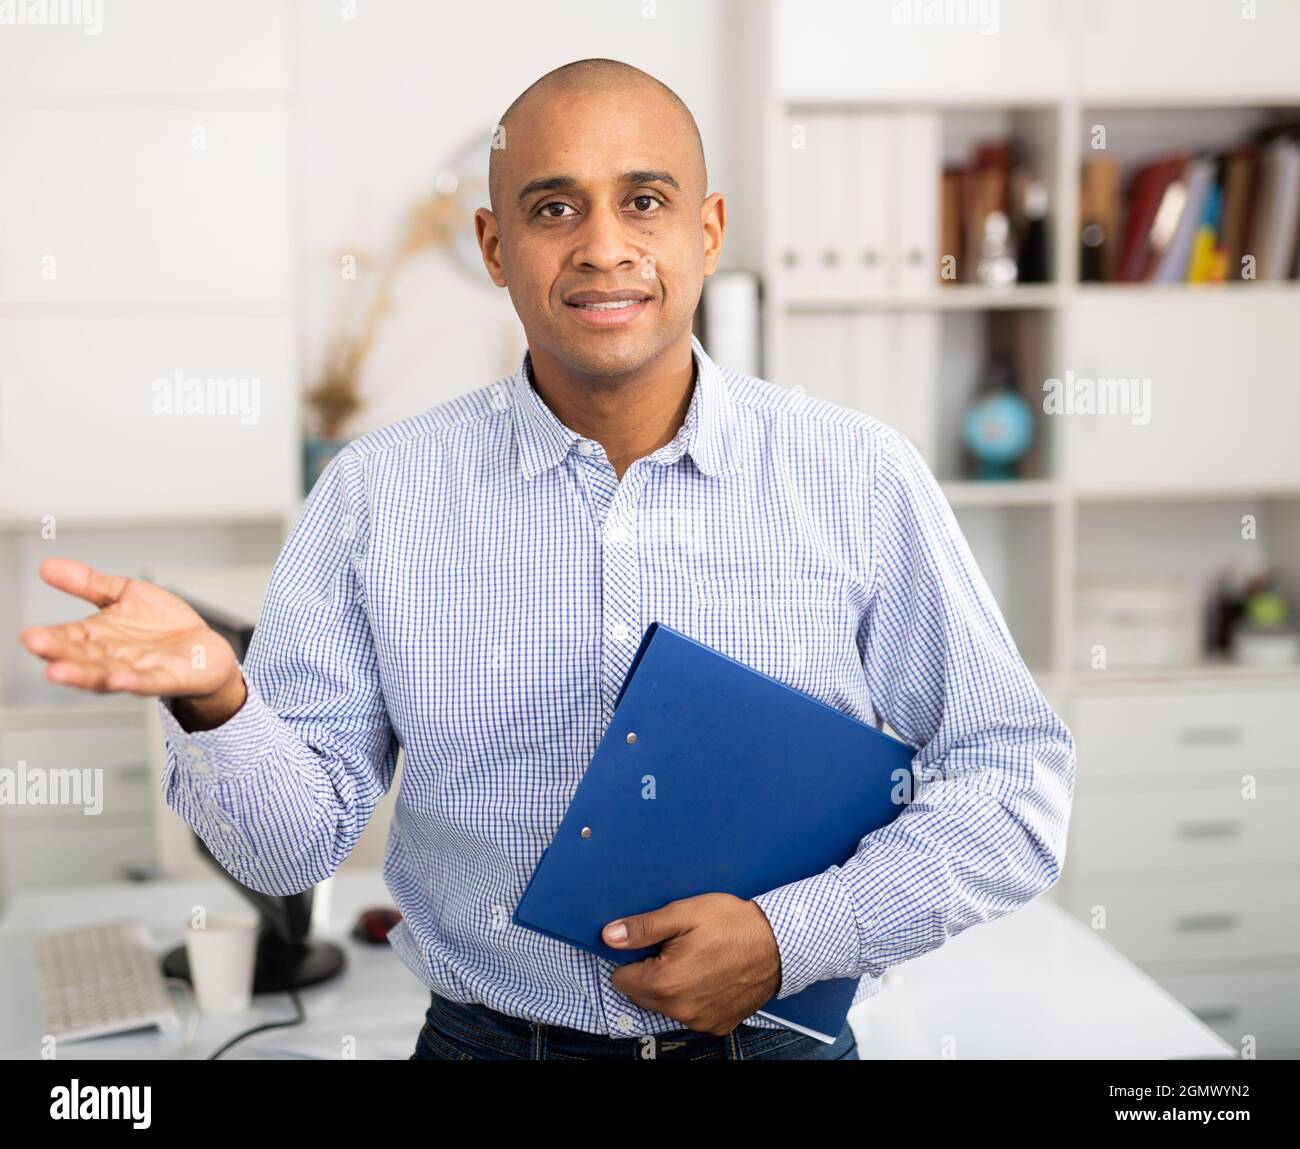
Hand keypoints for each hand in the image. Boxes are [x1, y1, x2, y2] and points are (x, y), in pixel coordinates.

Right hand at [17, 557, 244, 725]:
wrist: (204, 649)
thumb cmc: (162, 625)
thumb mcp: (125, 594)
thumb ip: (89, 583)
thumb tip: (48, 566)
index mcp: (97, 638)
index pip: (66, 638)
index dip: (48, 638)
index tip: (28, 635)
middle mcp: (111, 658)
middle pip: (79, 658)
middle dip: (57, 654)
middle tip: (35, 646)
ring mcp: (137, 671)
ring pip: (105, 675)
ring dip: (82, 674)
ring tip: (59, 671)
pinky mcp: (166, 679)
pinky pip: (147, 682)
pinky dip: (133, 682)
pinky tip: (119, 679)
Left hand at [602, 893, 781, 1035]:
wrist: (779, 943)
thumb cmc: (734, 925)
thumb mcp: (684, 914)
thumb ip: (643, 928)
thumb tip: (610, 935)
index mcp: (665, 982)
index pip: (621, 979)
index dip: (632, 958)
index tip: (650, 946)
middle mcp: (680, 1009)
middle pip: (642, 995)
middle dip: (650, 972)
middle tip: (675, 948)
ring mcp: (700, 1020)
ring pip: (666, 1006)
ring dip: (671, 987)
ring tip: (696, 960)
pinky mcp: (719, 1024)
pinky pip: (691, 1014)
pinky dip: (694, 998)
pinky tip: (709, 976)